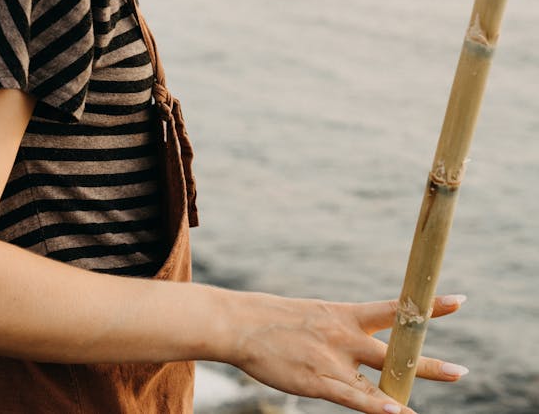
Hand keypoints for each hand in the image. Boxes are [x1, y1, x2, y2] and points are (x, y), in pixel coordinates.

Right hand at [225, 292, 467, 413]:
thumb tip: (359, 347)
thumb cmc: (274, 321)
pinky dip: (378, 408)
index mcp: (345, 314)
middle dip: (429, 363)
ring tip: (433, 401)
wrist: (240, 323)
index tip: (460, 301)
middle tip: (463, 373)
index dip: (428, 307)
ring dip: (411, 391)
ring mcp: (333, 360)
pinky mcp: (318, 382)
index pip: (394, 309)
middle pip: (396, 349)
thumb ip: (340, 333)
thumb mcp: (314, 316)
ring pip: (381, 378)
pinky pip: (354, 398)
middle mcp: (345, 335)